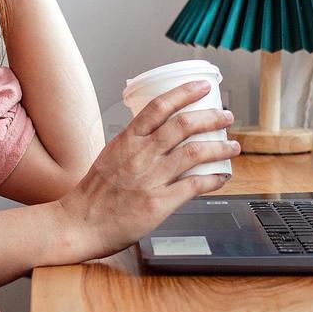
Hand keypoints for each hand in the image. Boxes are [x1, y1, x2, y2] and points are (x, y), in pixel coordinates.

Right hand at [53, 80, 239, 259]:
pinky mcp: (158, 203)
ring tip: (233, 145)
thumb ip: (134, 145)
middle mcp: (140, 156)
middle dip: (211, 117)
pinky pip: (193, 186)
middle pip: (183, 125)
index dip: (185, 93)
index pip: (159, 107)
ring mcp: (150, 179)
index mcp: (127, 140)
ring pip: (194, 152)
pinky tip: (222, 177)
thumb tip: (158, 136)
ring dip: (219, 147)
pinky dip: (212, 179)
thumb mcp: (110, 156)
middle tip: (227, 116)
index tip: (203, 87)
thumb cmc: (94, 194)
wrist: (79, 224)